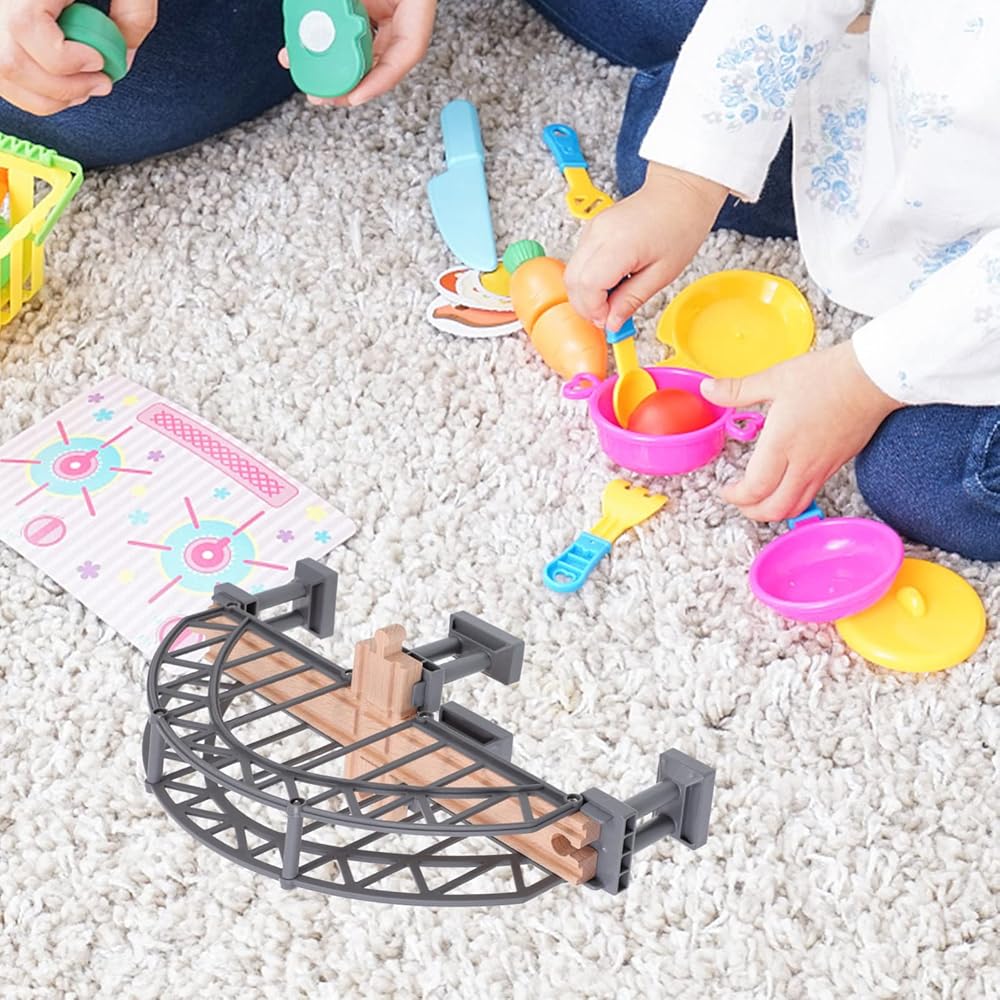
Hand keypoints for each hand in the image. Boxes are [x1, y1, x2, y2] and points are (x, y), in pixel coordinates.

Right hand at [0, 0, 155, 115]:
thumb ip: (135, 14)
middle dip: (61, 87)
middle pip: (9, 61)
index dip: (63, 57)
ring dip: (49, 96)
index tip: (97, 59)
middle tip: (101, 82)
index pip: (24, 26)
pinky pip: (3, 75)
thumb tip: (122, 59)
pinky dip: (35, 91)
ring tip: (86, 87)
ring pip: (3, 74)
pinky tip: (66, 85)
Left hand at [279, 0, 435, 107]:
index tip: (353, 96)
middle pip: (381, 57)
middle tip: (321, 95)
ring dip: (332, 63)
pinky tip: (301, 44)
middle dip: (349, 82)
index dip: (379, 80)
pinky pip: (346, 25)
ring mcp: (385, 5)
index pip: (407, 51)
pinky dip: (326, 37)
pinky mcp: (366, 2)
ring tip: (304, 71)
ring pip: (360, 44)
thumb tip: (318, 21)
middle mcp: (403, 8)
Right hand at [564, 162, 727, 331]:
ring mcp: (592, 229)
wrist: (680, 192)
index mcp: (619, 244)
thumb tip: (613, 322)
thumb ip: (632, 300)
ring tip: (613, 298)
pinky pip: (579, 261)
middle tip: (609, 315)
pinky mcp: (592, 229)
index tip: (609, 320)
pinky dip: (589, 279)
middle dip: (586, 305)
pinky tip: (610, 282)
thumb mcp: (662, 274)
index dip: (594, 310)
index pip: (587, 286)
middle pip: (572, 280)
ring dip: (586, 293)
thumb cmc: (680, 225)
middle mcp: (599, 234)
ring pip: (572, 272)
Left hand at [701, 342, 903, 520]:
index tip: (725, 489)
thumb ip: (738, 390)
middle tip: (737, 499)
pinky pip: (811, 495)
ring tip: (758, 498)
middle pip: (774, 509)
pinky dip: (792, 500)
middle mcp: (802, 464)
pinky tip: (784, 485)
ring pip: (794, 508)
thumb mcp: (775, 378)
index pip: (754, 489)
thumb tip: (708, 389)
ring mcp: (822, 468)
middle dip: (750, 511)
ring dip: (772, 511)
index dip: (735, 497)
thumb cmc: (827, 375)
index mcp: (782, 444)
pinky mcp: (836, 466)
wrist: (874, 377)